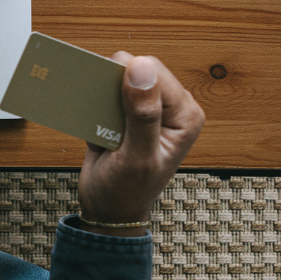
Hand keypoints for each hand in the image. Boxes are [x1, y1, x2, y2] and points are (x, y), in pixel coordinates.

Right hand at [74, 53, 204, 234]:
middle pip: (137, 70)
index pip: (153, 73)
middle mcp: (171, 107)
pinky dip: (95, 102)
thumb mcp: (137, 158)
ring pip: (120, 78)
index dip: (126, 80)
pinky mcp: (128, 113)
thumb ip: (143, 115)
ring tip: (99, 124)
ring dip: (102, 95)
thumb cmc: (127, 191)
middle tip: (103, 120)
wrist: (109, 210)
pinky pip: (108, 93)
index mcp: (185, 114)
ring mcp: (149, 108)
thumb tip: (141, 68)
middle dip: (114, 88)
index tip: (106, 103)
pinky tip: (95, 126)